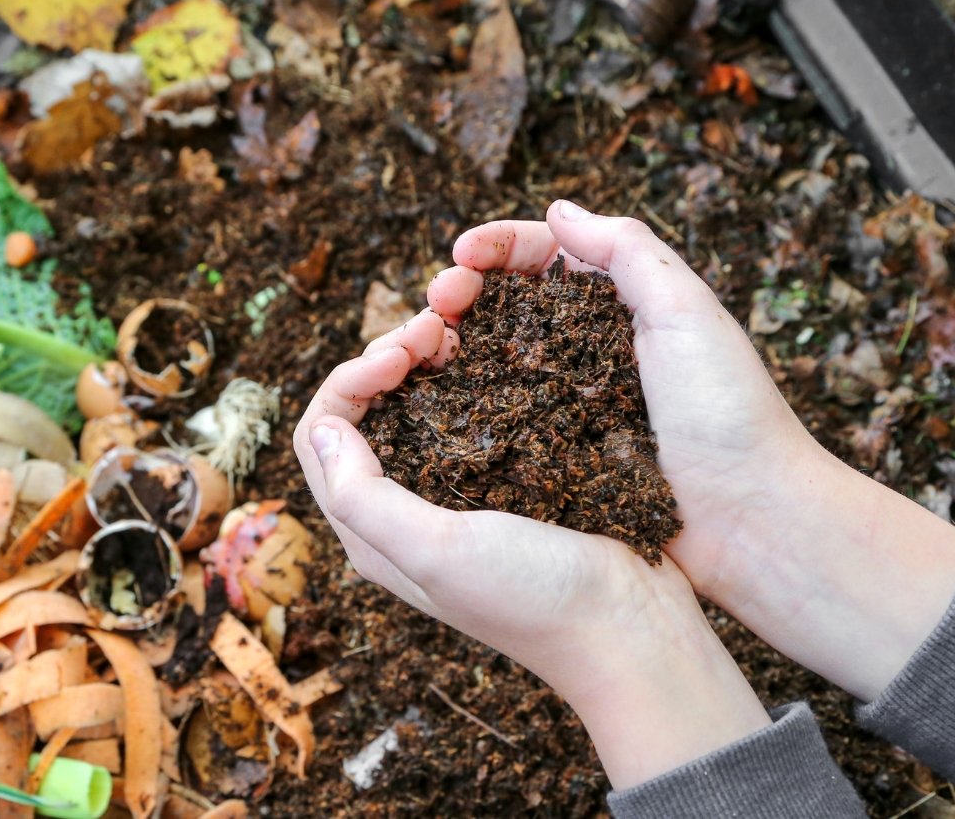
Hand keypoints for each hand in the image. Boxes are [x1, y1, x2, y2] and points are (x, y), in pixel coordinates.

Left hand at [293, 312, 770, 787]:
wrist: (632, 628)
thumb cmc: (533, 597)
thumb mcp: (437, 552)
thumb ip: (364, 498)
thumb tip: (323, 427)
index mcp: (373, 534)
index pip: (322, 436)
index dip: (349, 380)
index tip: (400, 354)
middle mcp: (406, 511)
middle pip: (365, 412)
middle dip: (387, 357)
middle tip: (435, 327)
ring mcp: (459, 493)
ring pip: (417, 405)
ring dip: (427, 359)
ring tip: (461, 328)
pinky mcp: (509, 478)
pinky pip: (473, 411)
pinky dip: (473, 373)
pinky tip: (499, 352)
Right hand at [430, 200, 954, 699]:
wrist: (750, 522)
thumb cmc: (729, 414)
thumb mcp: (687, 311)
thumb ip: (628, 251)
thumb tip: (558, 210)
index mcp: (625, 306)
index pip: (547, 256)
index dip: (498, 247)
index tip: (460, 255)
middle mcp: (591, 350)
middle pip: (509, 303)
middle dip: (463, 290)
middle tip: (435, 302)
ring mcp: (570, 405)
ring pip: (494, 358)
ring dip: (454, 342)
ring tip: (424, 345)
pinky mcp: (558, 457)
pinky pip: (500, 420)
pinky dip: (464, 401)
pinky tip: (438, 398)